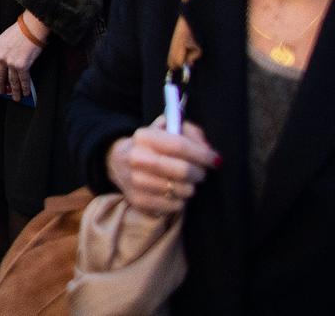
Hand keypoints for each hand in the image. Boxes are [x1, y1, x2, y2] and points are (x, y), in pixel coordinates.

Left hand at [0, 20, 43, 100]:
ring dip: (13, 91)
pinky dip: (24, 88)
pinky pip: (22, 80)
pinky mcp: (23, 66)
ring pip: (11, 81)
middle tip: (0, 92)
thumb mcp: (2, 38)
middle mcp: (0, 57)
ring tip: (14, 97)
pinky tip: (25, 93)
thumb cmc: (18, 31)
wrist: (31, 28)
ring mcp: (11, 63)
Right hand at [105, 119, 219, 215]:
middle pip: (183, 170)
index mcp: (144, 136)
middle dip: (199, 173)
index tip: (216, 160)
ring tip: (185, 182)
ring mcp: (135, 181)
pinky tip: (173, 192)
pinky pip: (174, 206)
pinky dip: (180, 200)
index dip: (202, 154)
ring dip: (190, 187)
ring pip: (182, 190)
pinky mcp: (138, 201)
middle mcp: (136, 158)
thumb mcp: (167, 129)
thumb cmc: (153, 145)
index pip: (179, 145)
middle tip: (201, 173)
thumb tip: (207, 149)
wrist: (118, 161)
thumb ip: (189, 132)